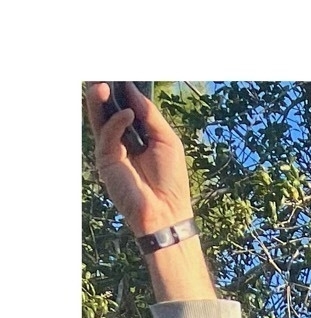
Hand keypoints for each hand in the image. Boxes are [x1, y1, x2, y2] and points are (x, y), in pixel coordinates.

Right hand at [86, 82, 191, 239]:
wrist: (165, 212)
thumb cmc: (171, 180)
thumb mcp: (167, 140)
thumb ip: (150, 114)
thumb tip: (132, 90)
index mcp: (140, 137)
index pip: (128, 109)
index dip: (125, 92)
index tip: (122, 75)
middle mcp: (124, 142)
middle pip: (110, 111)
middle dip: (108, 92)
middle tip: (107, 74)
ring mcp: (113, 150)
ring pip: (101, 119)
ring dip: (101, 100)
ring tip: (103, 83)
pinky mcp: (105, 160)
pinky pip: (107, 133)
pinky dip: (116, 121)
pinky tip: (127, 114)